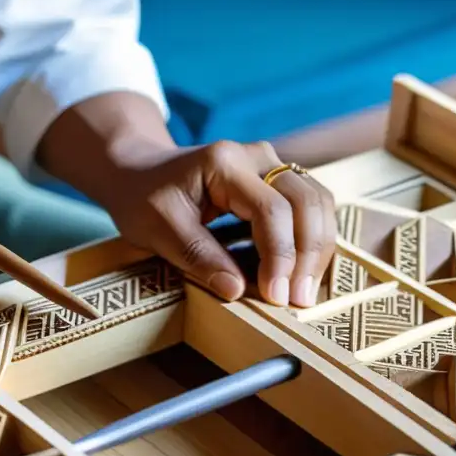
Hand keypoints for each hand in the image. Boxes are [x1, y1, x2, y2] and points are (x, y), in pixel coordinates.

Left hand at [103, 140, 336, 307]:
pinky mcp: (275, 178)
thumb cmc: (142, 197)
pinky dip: (312, 238)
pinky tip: (304, 271)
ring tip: (304, 291)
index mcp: (224, 163)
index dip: (280, 254)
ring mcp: (269, 163)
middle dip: (308, 253)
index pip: (271, 208)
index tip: (276, 295)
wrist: (138, 171)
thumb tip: (237, 290)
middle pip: (306, 200)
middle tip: (298, 300)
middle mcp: (255, 155)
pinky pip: (309, 205)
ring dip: (317, 247)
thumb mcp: (157, 228)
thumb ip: (197, 255)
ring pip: (317, 201)